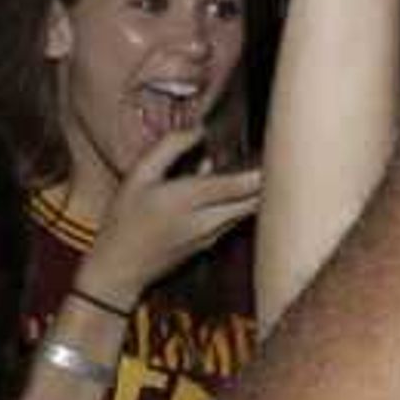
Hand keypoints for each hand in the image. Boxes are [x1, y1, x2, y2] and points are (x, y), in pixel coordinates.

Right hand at [77, 134, 261, 304]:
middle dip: (270, 179)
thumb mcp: (138, 176)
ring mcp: (212, 235)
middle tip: (280, 155)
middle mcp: (207, 220)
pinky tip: (242, 186)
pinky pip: (236, 218)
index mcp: (188, 199)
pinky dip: (243, 202)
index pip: (240, 184)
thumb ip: (169, 148)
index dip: (264, 169)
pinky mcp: (211, 244)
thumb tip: (198, 130)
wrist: (119, 270)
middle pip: (254, 200)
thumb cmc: (124, 220)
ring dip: (259, 191)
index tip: (278, 149)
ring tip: (268, 166)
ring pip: (249, 211)